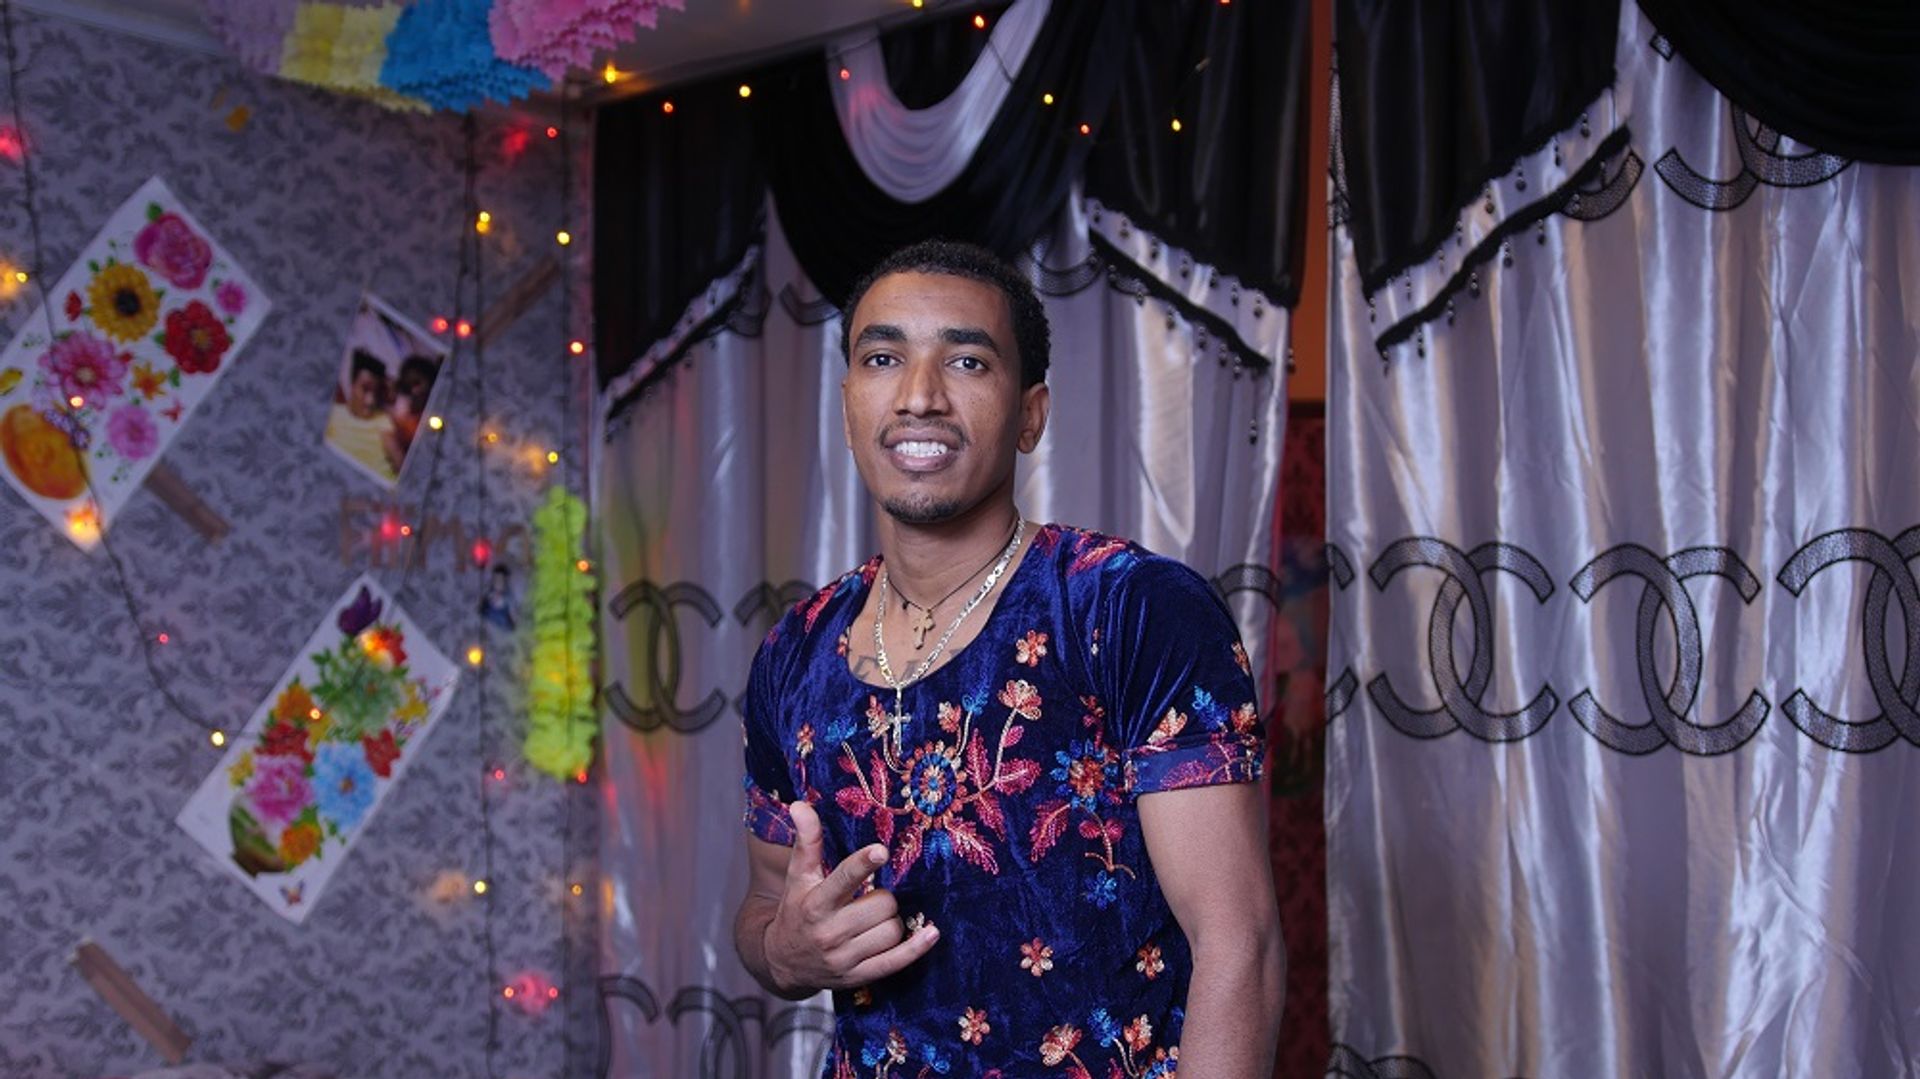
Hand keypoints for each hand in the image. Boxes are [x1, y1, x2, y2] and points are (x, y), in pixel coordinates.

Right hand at [762, 800, 938, 993]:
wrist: (782, 961)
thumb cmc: (796, 910)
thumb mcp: (798, 876)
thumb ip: (806, 841)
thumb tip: (800, 805)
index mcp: (815, 902)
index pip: (843, 879)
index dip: (862, 864)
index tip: (880, 851)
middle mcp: (829, 932)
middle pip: (880, 905)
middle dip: (884, 897)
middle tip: (873, 897)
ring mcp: (844, 958)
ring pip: (891, 930)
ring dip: (892, 920)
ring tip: (876, 918)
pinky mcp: (858, 977)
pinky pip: (895, 962)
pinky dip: (916, 948)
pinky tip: (931, 933)